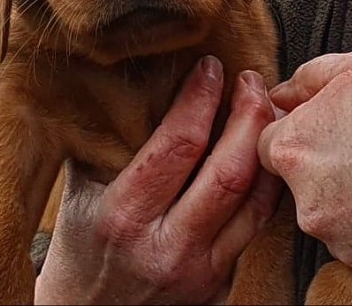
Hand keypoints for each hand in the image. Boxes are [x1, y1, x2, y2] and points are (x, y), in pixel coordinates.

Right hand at [35, 57, 280, 304]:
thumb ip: (116, 140)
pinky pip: (258, 223)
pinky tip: (266, 152)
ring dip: (268, 145)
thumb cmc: (83, 247)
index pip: (179, 144)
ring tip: (267, 108)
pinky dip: (267, 181)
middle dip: (250, 114)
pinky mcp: (222, 284)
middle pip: (230, 171)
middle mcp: (166, 248)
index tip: (211, 67)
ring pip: (257, 199)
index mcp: (124, 218)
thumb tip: (150, 76)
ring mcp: (200, 272)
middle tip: (251, 80)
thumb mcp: (84, 191)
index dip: (201, 97)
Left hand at [258, 45, 351, 269]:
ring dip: (349, 194)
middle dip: (323, 163)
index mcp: (292, 148)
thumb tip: (279, 94)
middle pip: (300, 182)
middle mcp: (307, 200)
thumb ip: (303, 82)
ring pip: (332, 212)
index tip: (327, 122)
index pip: (267, 145)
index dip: (298, 129)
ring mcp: (342, 235)